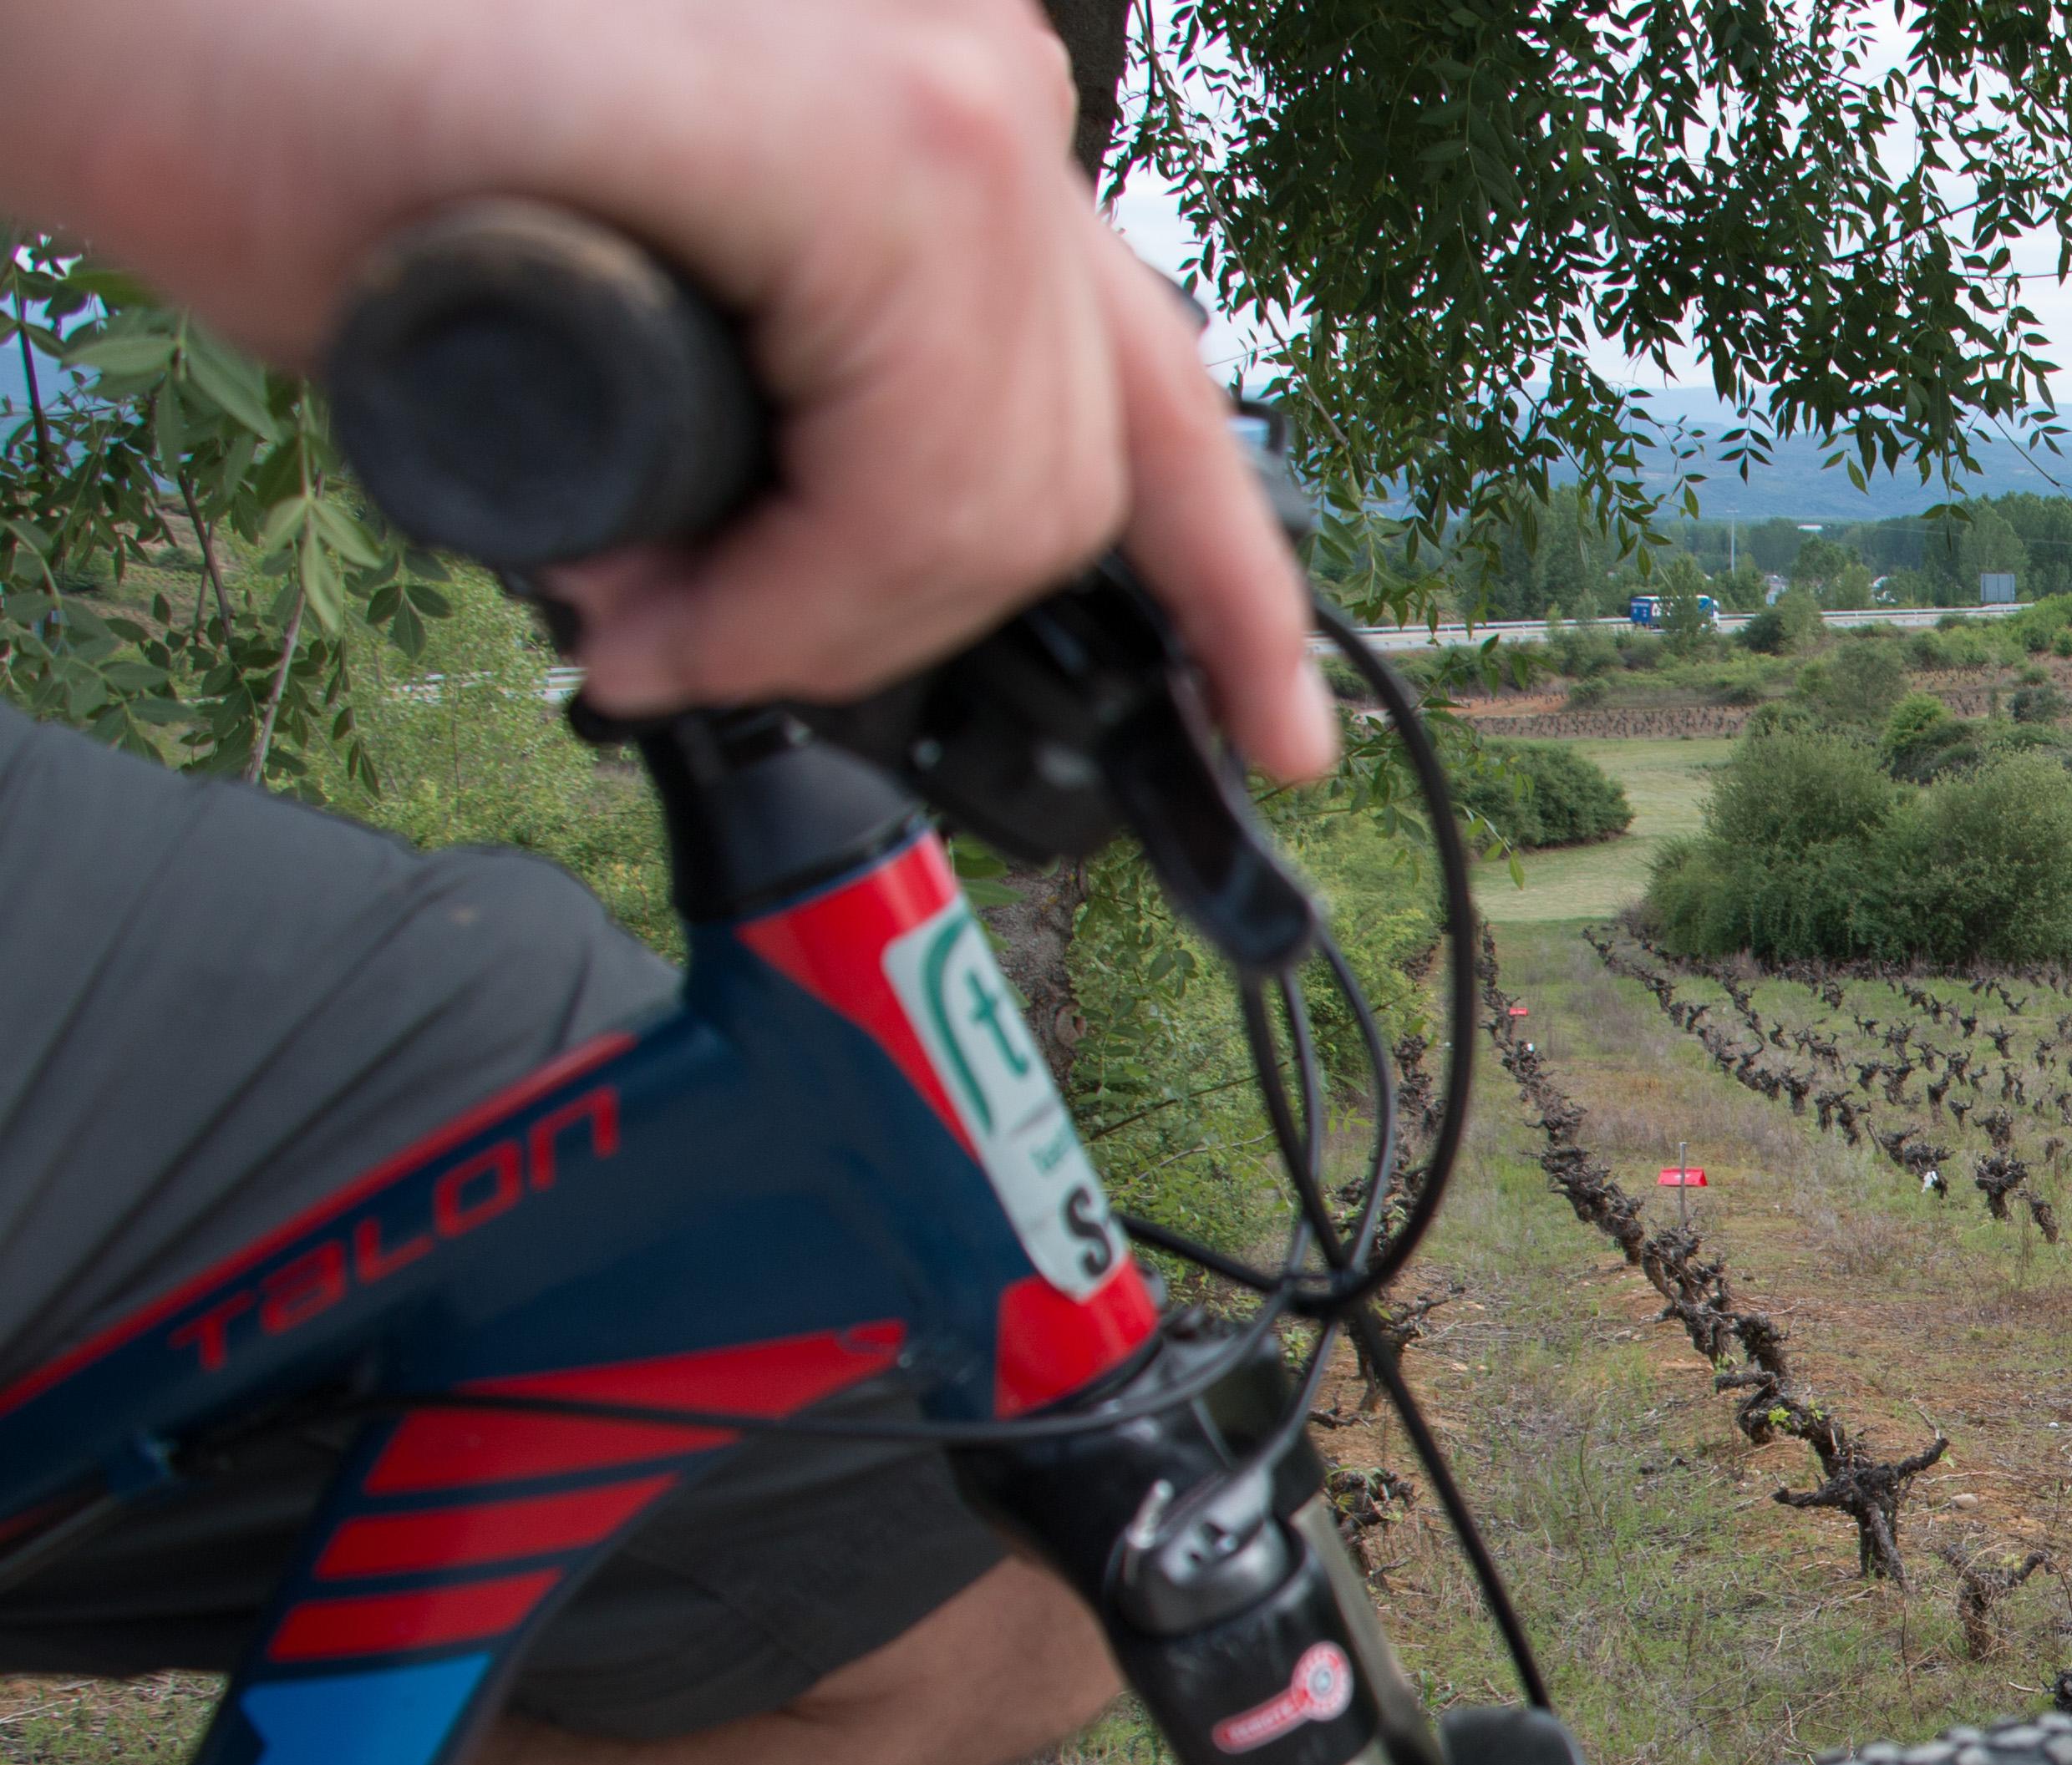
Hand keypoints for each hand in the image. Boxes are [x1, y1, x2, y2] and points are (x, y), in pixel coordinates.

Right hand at [0, 0, 1333, 782]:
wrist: (148, 44)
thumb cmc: (355, 154)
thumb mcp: (664, 316)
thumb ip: (809, 409)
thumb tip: (859, 581)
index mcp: (956, 118)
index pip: (1159, 391)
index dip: (1234, 588)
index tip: (1268, 733)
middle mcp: (977, 86)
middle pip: (1070, 478)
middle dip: (900, 621)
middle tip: (700, 643)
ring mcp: (926, 96)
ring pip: (994, 496)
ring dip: (818, 616)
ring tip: (650, 616)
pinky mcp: (836, 135)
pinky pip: (905, 466)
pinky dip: (790, 583)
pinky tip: (659, 601)